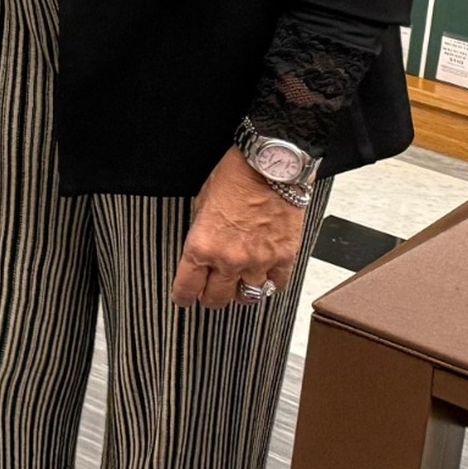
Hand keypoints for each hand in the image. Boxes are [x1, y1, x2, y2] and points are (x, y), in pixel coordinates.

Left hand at [172, 146, 307, 307]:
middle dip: (210, 298)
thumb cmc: (234, 179)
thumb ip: (201, 236)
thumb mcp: (200, 205)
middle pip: (217, 299)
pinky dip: (270, 282)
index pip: (187, 287)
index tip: (183, 299)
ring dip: (241, 291)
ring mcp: (259, 262)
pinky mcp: (284, 258)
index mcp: (202, 246)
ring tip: (239, 284)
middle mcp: (229, 259)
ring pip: (248, 296)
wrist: (269, 169)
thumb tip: (201, 255)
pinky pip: (276, 284)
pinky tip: (265, 275)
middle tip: (210, 294)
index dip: (183, 297)